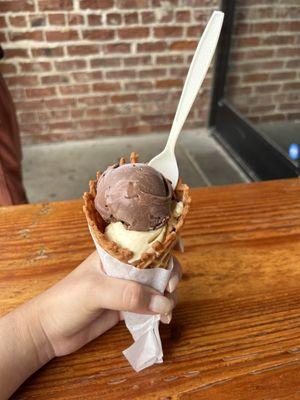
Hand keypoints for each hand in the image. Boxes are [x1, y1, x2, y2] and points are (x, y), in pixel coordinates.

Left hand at [30, 251, 181, 357]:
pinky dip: (161, 312)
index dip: (164, 245)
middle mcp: (123, 268)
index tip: (177, 255)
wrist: (48, 332)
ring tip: (167, 311)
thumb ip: (129, 294)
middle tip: (170, 290)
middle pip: (156, 265)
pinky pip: (150, 307)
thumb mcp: (96, 291)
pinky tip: (163, 320)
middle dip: (170, 275)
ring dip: (168, 296)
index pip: (144, 241)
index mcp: (115, 253)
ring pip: (156, 287)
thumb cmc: (66, 301)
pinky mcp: (126, 308)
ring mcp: (126, 288)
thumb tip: (164, 303)